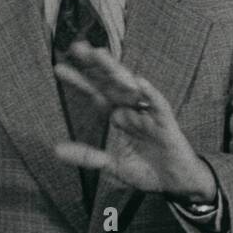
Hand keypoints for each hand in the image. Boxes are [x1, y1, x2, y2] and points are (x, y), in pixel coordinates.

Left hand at [52, 42, 214, 197]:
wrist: (177, 185)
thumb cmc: (148, 170)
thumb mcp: (113, 166)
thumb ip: (87, 156)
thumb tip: (55, 149)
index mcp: (119, 117)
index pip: (96, 94)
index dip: (79, 81)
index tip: (59, 68)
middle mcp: (133, 110)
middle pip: (111, 84)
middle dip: (95, 66)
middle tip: (77, 47)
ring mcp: (149, 114)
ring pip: (131, 88)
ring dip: (116, 71)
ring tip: (100, 55)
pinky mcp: (166, 124)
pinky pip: (158, 106)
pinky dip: (150, 93)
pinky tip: (139, 82)